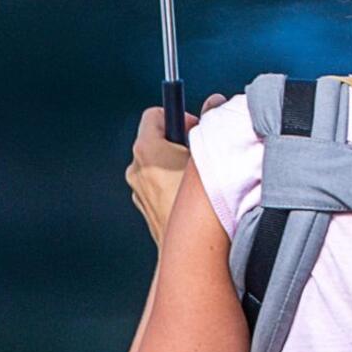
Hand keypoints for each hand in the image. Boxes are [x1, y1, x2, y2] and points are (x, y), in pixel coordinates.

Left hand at [125, 92, 226, 243]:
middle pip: (158, 139)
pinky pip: (159, 186)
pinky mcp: (146, 209)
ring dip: (178, 166)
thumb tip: (215, 101)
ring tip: (201, 178)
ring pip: (159, 165)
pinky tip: (194, 197)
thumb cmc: (199, 203)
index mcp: (146, 151)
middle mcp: (136, 169)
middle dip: (181, 142)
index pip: (155, 114)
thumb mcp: (211, 152)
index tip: (197, 129)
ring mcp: (138, 192)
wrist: (191, 250)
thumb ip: (212, 121)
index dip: (180, 116)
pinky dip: (174, 185)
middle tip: (204, 154)